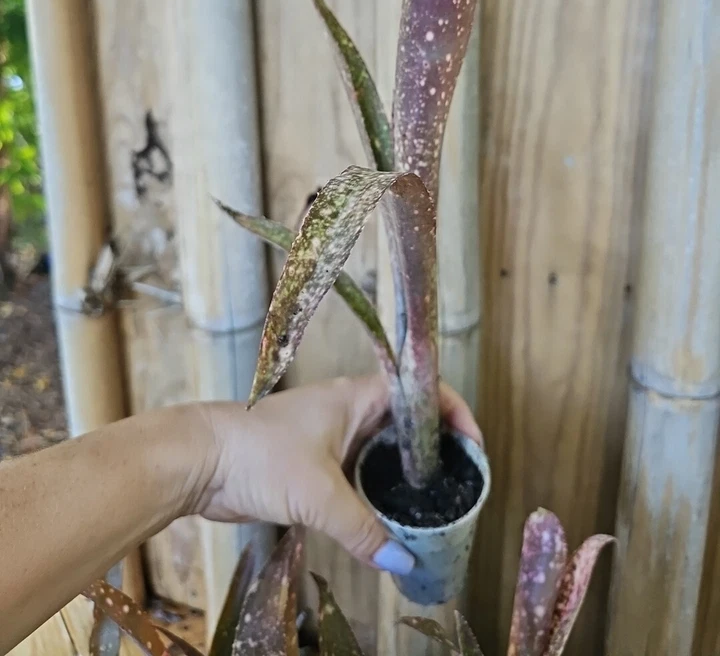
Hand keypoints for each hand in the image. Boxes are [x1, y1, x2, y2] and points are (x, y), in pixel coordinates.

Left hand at [187, 376, 482, 574]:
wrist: (200, 460)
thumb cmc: (260, 455)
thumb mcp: (319, 494)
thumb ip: (364, 529)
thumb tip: (405, 562)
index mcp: (358, 397)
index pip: (421, 391)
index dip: (453, 412)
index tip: (474, 447)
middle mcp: (350, 411)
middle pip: (406, 424)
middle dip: (436, 450)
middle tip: (460, 485)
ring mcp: (332, 436)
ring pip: (382, 452)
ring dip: (406, 475)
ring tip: (434, 508)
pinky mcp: (315, 464)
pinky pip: (360, 475)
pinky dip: (379, 493)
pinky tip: (391, 522)